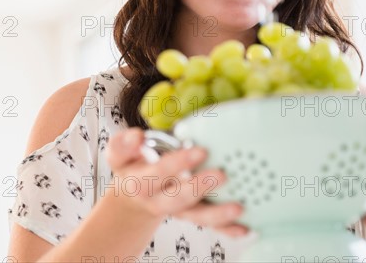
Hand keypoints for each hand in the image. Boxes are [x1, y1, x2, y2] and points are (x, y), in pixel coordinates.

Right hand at [106, 127, 249, 236]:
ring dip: (218, 214)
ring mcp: (179, 211)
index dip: (176, 164)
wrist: (134, 195)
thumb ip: (124, 144)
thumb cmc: (133, 166)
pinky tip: (245, 228)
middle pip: (178, 199)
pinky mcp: (193, 215)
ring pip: (197, 216)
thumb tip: (137, 137)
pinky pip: (211, 226)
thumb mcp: (120, 154)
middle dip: (200, 188)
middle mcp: (159, 200)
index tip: (199, 150)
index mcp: (140, 183)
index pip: (157, 174)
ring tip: (238, 207)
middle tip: (222, 174)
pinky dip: (228, 228)